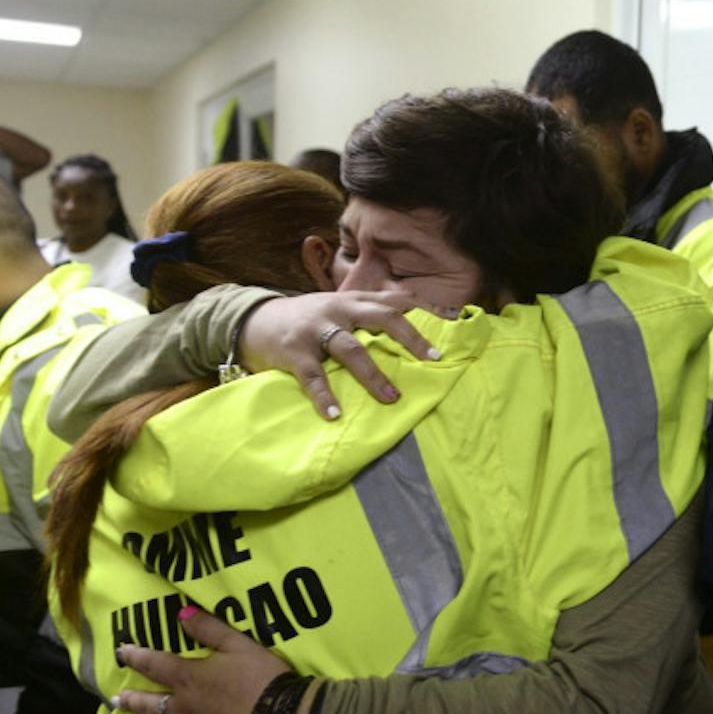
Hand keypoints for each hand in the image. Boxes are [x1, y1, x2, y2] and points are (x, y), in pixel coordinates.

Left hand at [112, 608, 291, 713]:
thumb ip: (211, 629)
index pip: (157, 665)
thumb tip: (181, 613)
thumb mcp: (241, 645)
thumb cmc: (262, 679)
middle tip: (117, 700)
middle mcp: (182, 711)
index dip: (138, 657)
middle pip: (151, 705)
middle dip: (133, 701)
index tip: (122, 653)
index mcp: (190, 680)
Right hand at [240, 291, 454, 418]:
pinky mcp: (293, 351)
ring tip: (392, 397)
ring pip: (351, 348)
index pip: (398, 299)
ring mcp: (316, 328)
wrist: (254, 319)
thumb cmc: (310, 319)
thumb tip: (415, 334)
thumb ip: (371, 315)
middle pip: (382, 317)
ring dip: (373, 375)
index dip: (428, 309)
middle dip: (410, 337)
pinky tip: (335, 415)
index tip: (458, 322)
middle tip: (433, 359)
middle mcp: (339, 309)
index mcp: (356, 300)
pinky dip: (324, 396)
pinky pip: (312, 375)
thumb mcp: (341, 308)